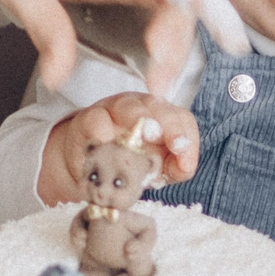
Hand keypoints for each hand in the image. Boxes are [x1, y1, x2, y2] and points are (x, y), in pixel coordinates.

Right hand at [39, 94, 198, 205]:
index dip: (187, 138)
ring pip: (129, 107)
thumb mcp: (156, 168)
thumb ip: (174, 168)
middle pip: (159, 107)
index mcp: (162, 117)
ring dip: (139, 119)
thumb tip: (184, 167)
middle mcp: (141, 107)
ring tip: (145, 137)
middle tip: (175, 144)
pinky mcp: (88, 119)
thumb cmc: (128, 163)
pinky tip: (107, 141)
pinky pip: (96, 119)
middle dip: (170, 126)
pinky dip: (102, 129)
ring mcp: (113, 110)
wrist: (90, 167)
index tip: (185, 163)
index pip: (182, 119)